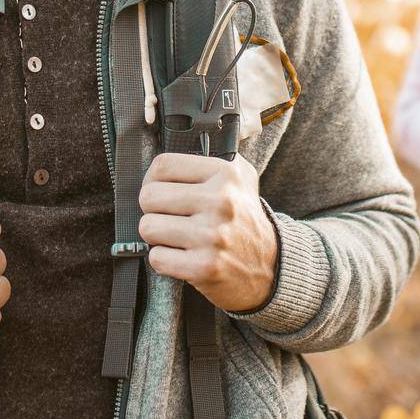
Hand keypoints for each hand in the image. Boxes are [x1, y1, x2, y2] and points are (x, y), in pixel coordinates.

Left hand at [138, 151, 278, 312]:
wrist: (271, 265)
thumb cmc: (244, 219)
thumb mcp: (240, 178)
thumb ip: (209, 159)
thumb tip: (169, 151)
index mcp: (226, 174)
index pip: (163, 165)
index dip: (152, 179)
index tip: (159, 189)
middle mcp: (221, 201)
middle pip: (149, 197)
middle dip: (152, 209)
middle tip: (168, 216)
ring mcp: (213, 235)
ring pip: (148, 227)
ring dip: (157, 236)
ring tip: (175, 237)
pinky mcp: (204, 267)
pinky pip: (156, 257)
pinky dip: (163, 259)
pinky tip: (181, 256)